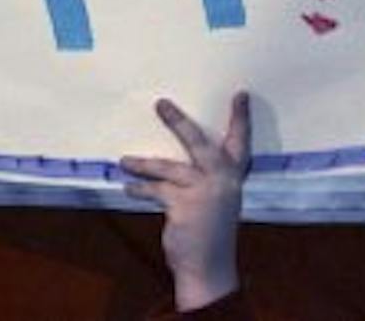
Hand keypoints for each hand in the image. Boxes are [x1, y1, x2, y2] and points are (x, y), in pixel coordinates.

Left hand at [120, 91, 250, 309]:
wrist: (208, 269)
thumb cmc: (211, 234)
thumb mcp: (217, 203)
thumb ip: (206, 181)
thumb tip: (177, 164)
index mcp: (232, 178)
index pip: (240, 143)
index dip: (240, 119)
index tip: (240, 94)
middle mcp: (221, 180)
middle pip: (198, 142)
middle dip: (178, 122)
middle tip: (160, 102)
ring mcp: (203, 192)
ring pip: (167, 167)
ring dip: (143, 163)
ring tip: (124, 160)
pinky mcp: (183, 205)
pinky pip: (156, 190)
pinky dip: (140, 189)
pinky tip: (128, 187)